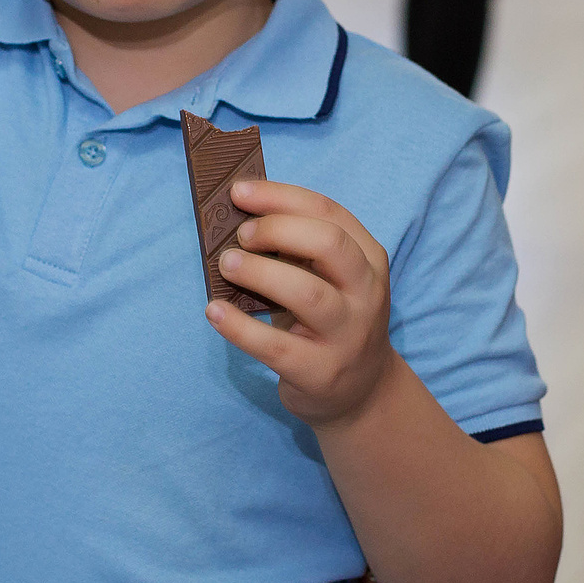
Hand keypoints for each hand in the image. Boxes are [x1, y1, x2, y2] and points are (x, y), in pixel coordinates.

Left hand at [204, 180, 395, 429]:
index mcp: (369, 259)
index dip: (281, 196)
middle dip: (277, 229)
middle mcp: (366, 293)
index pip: (330, 213)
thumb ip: (300, 248)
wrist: (361, 391)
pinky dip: (239, 327)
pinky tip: (214, 311)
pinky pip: (276, 346)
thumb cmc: (332, 320)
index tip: (239, 191)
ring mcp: (347, 334)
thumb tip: (240, 215)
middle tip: (240, 235)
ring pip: (307, 293)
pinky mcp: (320, 371)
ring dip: (259, 272)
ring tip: (226, 264)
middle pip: (328, 244)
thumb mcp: (332, 279)